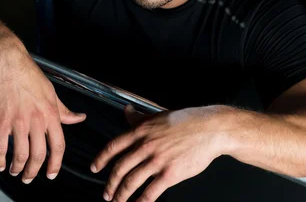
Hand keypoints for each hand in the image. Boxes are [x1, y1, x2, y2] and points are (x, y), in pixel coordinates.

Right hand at [0, 46, 85, 183]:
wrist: (7, 63)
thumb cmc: (30, 76)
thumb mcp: (52, 93)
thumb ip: (64, 110)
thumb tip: (80, 118)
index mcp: (51, 114)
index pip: (58, 145)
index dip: (56, 164)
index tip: (52, 174)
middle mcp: (36, 120)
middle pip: (38, 155)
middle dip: (33, 171)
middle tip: (29, 177)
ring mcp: (18, 121)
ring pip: (20, 155)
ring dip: (17, 168)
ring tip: (15, 171)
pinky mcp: (0, 121)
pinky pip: (0, 147)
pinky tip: (0, 164)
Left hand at [91, 105, 226, 201]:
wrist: (210, 129)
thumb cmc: (187, 121)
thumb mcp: (158, 116)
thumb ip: (139, 117)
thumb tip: (127, 111)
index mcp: (141, 131)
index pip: (113, 147)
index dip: (100, 159)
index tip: (95, 168)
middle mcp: (145, 146)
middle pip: (119, 168)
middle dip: (110, 184)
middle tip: (106, 193)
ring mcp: (157, 161)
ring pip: (131, 182)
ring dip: (121, 195)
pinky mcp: (170, 174)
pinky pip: (150, 192)